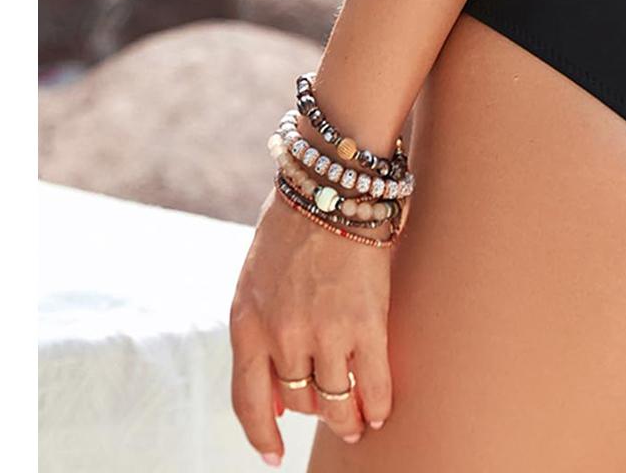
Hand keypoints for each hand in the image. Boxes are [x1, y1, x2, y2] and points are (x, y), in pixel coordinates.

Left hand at [229, 178, 394, 460]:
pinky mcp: (366, 323)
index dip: (262, 434)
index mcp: (246, 323)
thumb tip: (273, 397)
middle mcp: (281, 335)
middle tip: (332, 416)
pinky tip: (380, 409)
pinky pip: (372, 383)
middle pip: (298, 401)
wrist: (331, 181)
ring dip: (347, 419)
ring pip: (334, 401)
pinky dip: (377, 403)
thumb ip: (260, 333)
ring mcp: (324, 332)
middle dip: (314, 412)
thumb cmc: (293, 224)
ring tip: (357, 423)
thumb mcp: (256, 280)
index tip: (274, 454)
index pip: (248, 401)